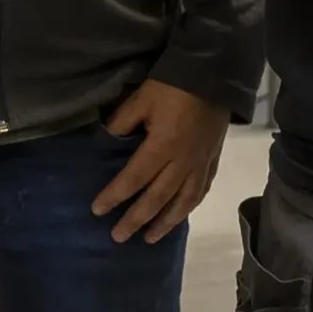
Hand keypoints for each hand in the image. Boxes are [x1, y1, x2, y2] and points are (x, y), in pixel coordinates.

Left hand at [91, 79, 230, 243]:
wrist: (215, 73)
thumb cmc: (173, 84)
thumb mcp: (141, 99)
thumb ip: (122, 123)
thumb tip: (105, 142)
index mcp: (162, 146)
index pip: (134, 179)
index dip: (115, 196)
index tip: (97, 211)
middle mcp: (183, 162)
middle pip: (158, 198)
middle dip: (136, 219)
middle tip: (118, 237)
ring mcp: (201, 163)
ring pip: (183, 201)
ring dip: (165, 222)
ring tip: (150, 238)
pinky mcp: (213, 159)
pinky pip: (202, 190)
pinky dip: (189, 206)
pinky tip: (180, 215)